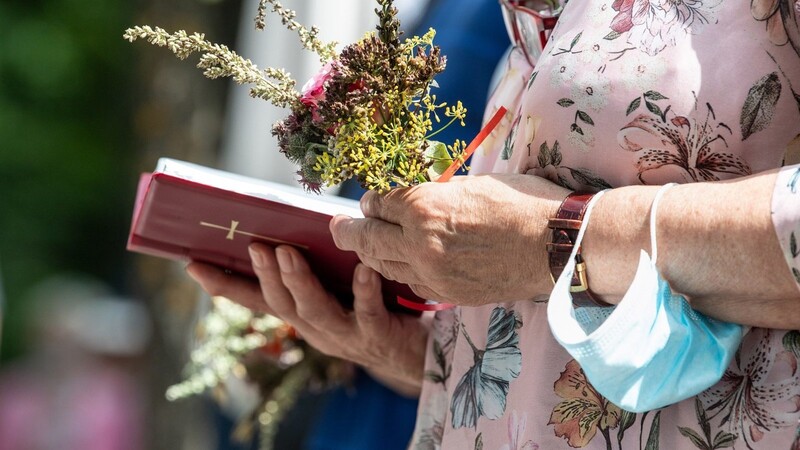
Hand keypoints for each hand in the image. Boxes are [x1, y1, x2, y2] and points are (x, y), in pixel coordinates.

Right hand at [185, 243, 428, 391]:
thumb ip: (318, 264)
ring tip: (288, 253)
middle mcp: (316, 328)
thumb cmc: (374, 309)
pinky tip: (361, 267)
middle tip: (255, 246)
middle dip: (264, 275)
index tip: (192, 263)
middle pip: (281, 303)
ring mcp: (344, 335)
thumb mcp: (337, 288)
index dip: (223, 284)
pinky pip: (367, 311)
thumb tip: (296, 219)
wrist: (416, 354)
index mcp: (301, 315)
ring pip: (314, 311)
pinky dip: (363, 289)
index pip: (254, 300)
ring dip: (298, 281)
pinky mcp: (377, 334)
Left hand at [330, 174, 569, 305]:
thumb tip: (417, 191)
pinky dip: (401, 274)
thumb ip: (437, 191)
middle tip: (336, 227)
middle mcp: (420, 242)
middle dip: (348, 230)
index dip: (372, 199)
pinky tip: (400, 268)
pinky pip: (412, 286)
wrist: (559, 246)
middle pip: (369, 237)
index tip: (370, 199)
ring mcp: (433, 273)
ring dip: (370, 255)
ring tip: (360, 248)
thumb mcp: (474, 182)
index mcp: (424, 206)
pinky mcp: (449, 294)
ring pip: (385, 266)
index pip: (380, 202)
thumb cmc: (524, 203)